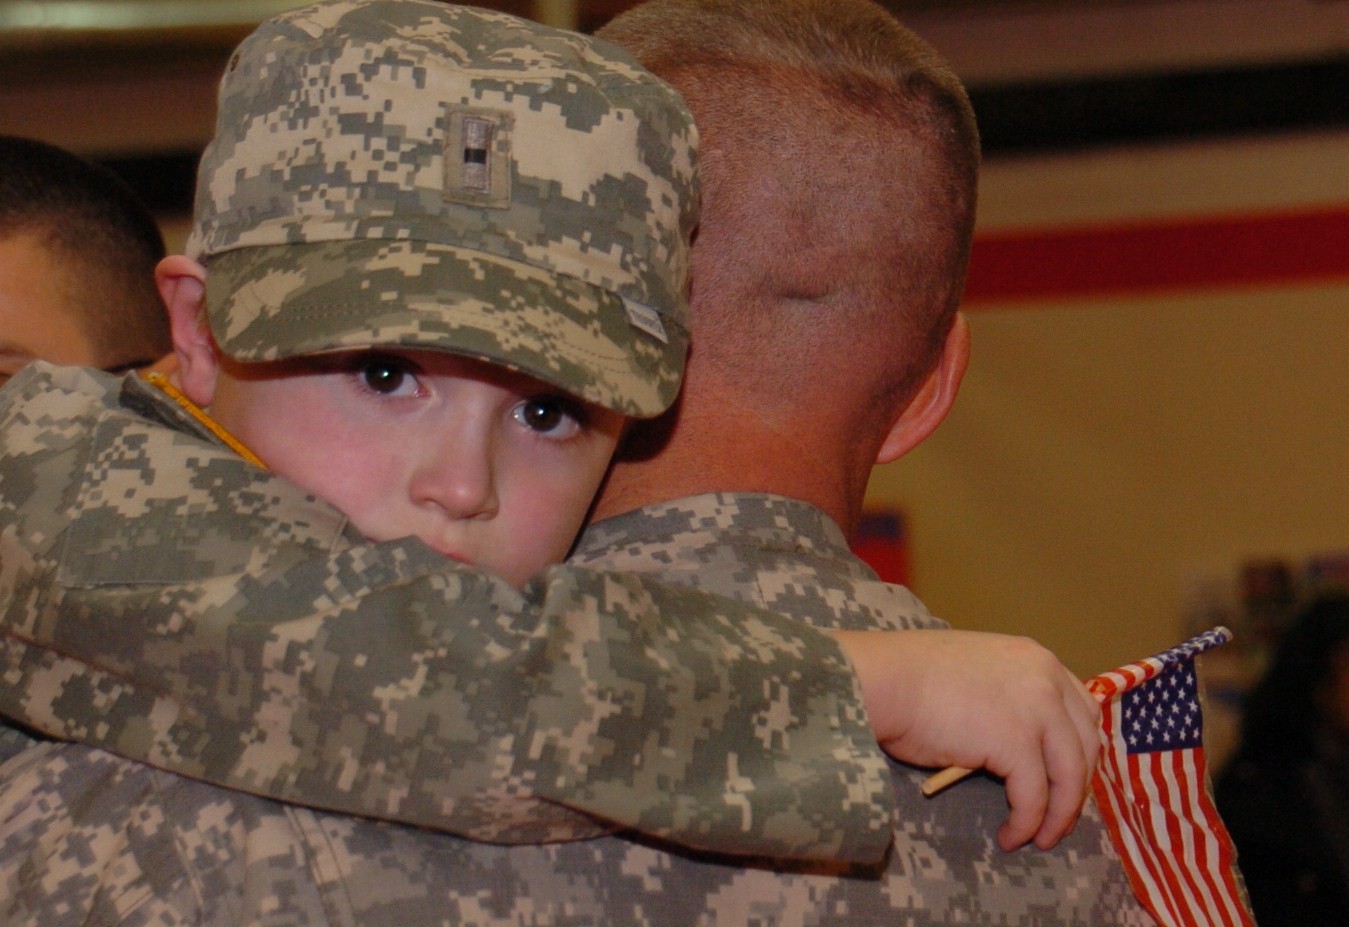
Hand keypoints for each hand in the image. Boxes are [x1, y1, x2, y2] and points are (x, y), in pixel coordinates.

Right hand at [832, 629, 1100, 851]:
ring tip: (1041, 840)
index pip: (1082, 709)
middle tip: (1058, 817)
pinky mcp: (1016, 743)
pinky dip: (1027, 824)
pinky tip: (1009, 837)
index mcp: (1035, 659)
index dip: (1080, 750)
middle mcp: (1045, 680)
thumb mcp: (975, 671)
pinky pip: (1034, 797)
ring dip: (1059, 816)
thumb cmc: (911, 675)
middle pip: (1086, 744)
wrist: (885, 679)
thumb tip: (1009, 734)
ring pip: (1069, 776)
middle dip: (1076, 787)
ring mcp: (1036, 711)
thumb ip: (1004, 692)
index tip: (1067, 778)